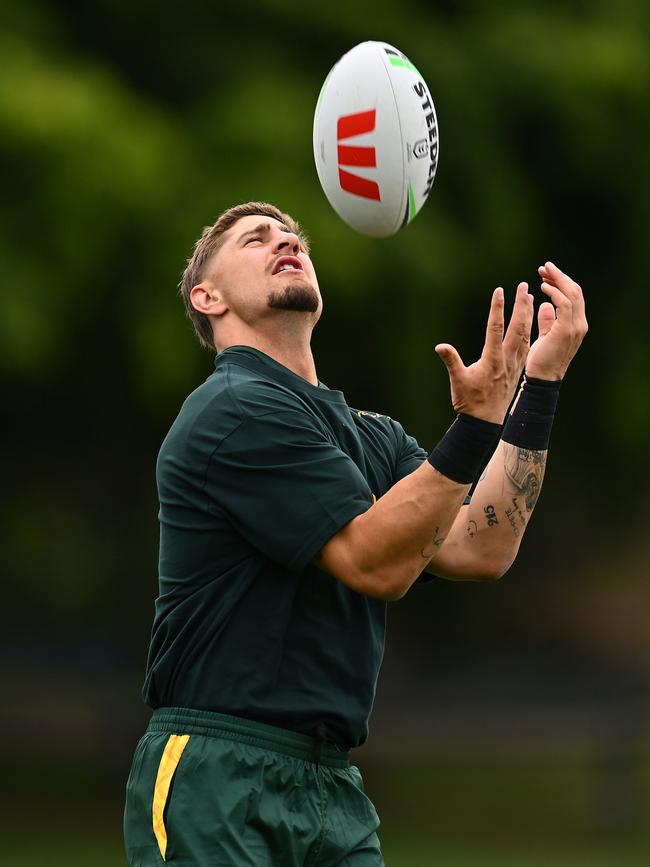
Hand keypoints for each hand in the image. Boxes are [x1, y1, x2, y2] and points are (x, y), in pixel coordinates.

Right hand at [435, 282, 533, 423]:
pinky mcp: (518, 368)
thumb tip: (440, 346)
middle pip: (517, 327)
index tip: (499, 291)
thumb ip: (451, 361)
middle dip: (520, 305)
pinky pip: (527, 344)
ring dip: (528, 314)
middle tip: (523, 286)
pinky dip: (530, 329)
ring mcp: (515, 364)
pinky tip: (530, 321)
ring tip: (529, 296)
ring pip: (525, 334)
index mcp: (492, 360)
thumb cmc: (469, 402)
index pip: (495, 328)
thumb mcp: (457, 381)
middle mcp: (507, 359)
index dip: (497, 309)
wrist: (485, 422)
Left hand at [525, 262, 587, 380]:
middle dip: (560, 276)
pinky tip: (543, 287)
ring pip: (572, 294)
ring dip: (557, 280)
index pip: (574, 297)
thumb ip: (547, 320)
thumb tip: (544, 305)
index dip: (561, 282)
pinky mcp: (566, 330)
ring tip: (543, 272)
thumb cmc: (541, 361)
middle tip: (545, 266)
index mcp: (576, 325)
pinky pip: (564, 304)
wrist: (542, 379)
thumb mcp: (545, 336)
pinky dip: (554, 293)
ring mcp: (575, 327)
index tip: (546, 274)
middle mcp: (580, 324)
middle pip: (575, 291)